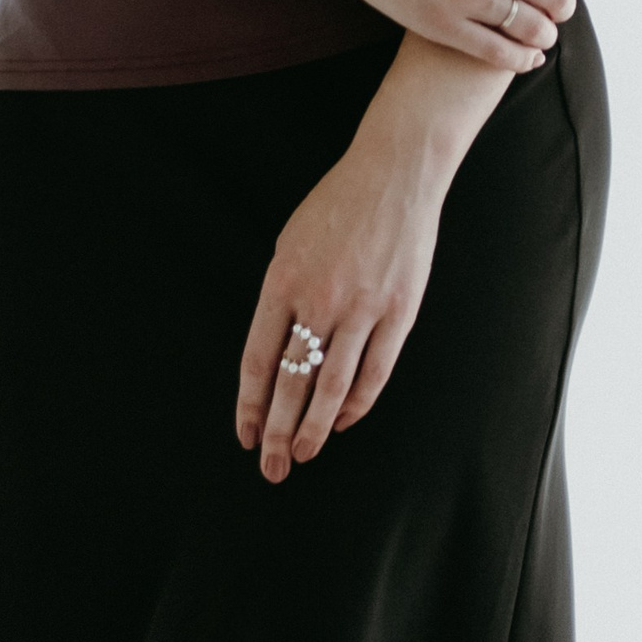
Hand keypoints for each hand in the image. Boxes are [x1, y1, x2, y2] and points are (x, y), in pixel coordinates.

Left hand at [234, 98, 454, 483]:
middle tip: (269, 467)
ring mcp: (361, 308)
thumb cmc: (336, 206)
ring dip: (314, 428)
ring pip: (332, 387)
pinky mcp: (398, 312)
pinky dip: (357, 403)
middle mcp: (319, 299)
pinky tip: (344, 421)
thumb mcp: (290, 242)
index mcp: (283, 279)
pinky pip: (374, 371)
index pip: (257, 358)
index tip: (243, 434)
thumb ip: (282, 295)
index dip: (249, 403)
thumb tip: (274, 351)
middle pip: (291, 381)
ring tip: (302, 454)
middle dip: (276, 431)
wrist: (394, 174)